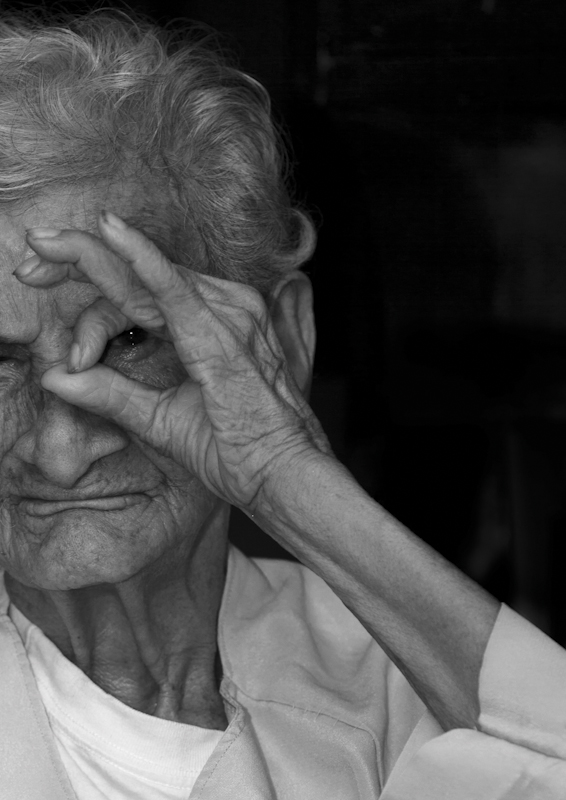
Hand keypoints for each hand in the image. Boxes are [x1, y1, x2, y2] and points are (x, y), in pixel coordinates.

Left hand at [15, 212, 328, 510]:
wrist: (279, 475)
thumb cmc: (234, 448)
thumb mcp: (159, 419)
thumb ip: (111, 395)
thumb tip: (53, 379)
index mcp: (206, 324)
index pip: (141, 287)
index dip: (92, 274)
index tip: (38, 270)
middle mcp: (219, 308)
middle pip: (139, 273)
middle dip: (79, 257)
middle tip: (29, 251)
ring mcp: (225, 315)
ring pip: (145, 276)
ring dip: (91, 259)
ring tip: (41, 248)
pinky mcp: (220, 334)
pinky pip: (173, 289)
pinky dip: (141, 260)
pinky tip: (110, 234)